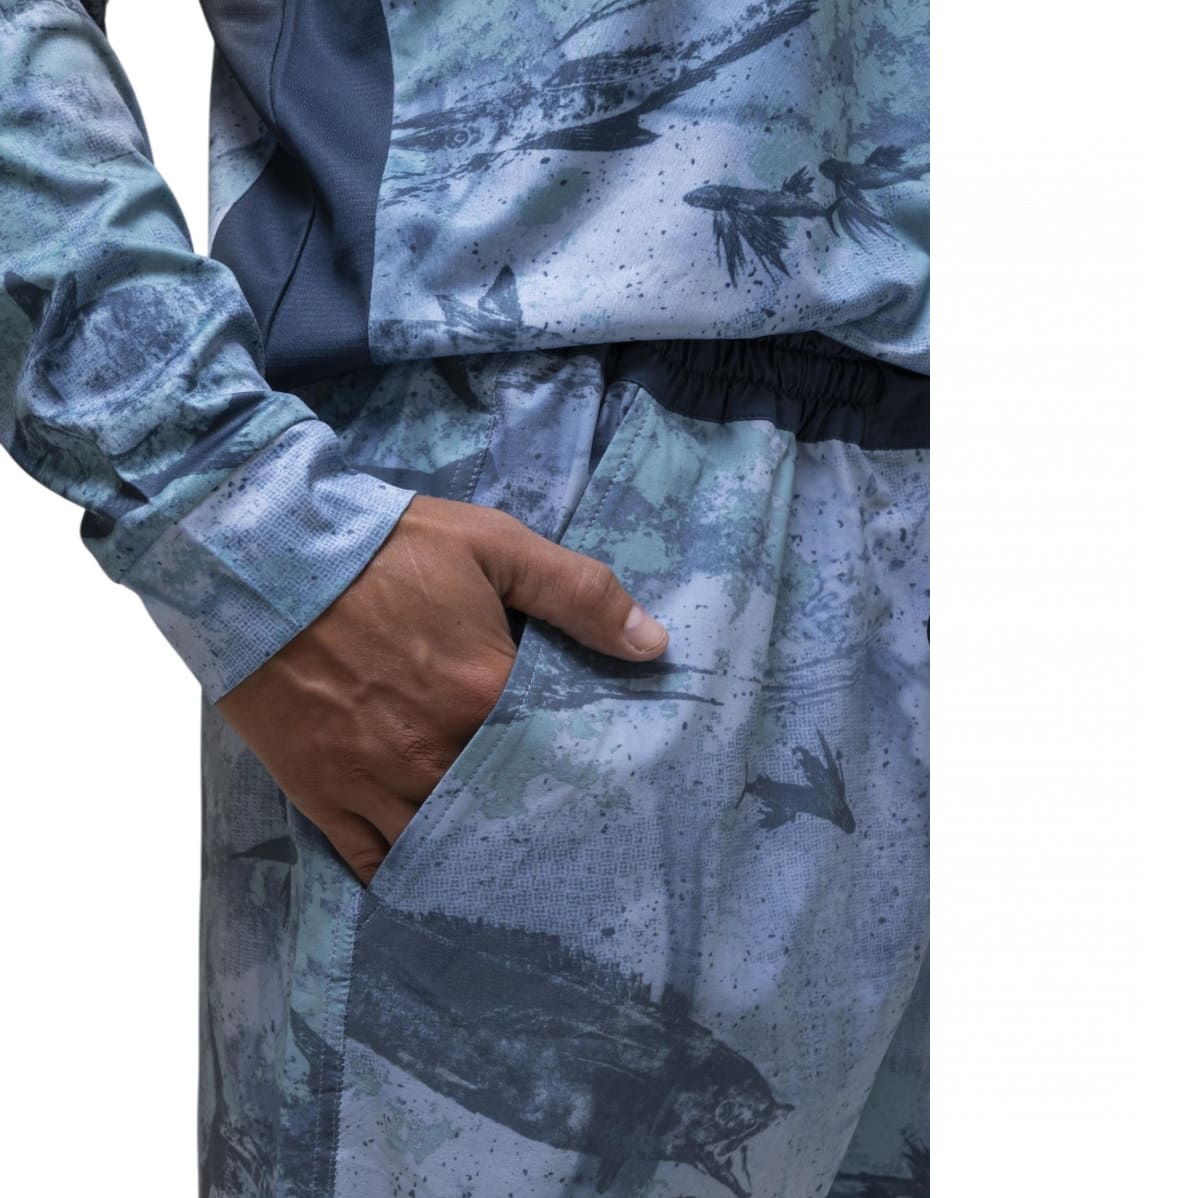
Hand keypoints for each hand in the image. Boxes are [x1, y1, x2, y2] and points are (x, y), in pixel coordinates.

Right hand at [215, 495, 668, 885]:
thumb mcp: (492, 545)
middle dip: (535, 825)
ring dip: (474, 857)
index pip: (559, 756)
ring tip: (507, 874)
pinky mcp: (323, 793)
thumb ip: (578, 594)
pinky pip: (370, 860)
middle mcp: (436, 753)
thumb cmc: (380, 547)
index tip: (608, 787)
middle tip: (567, 843)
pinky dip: (403, 876)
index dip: (584, 771)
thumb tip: (655, 645)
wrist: (257, 557)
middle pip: (505, 811)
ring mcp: (375, 782)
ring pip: (442, 846)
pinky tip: (430, 886)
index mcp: (485, 694)